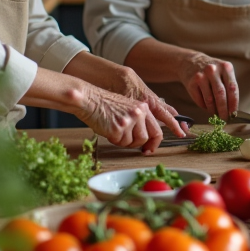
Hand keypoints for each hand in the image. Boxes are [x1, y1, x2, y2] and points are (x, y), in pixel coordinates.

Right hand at [63, 52, 185, 137]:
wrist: (89, 99)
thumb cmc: (104, 106)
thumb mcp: (127, 108)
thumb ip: (139, 119)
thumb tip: (146, 137)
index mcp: (144, 106)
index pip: (159, 126)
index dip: (160, 140)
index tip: (160, 146)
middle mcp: (140, 112)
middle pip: (151, 136)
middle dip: (147, 146)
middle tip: (144, 151)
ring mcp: (130, 119)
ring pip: (136, 142)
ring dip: (127, 142)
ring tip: (117, 132)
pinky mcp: (119, 127)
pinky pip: (121, 142)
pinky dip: (115, 140)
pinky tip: (108, 130)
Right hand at [179, 53, 238, 119]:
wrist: (190, 62)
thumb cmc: (211, 72)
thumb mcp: (223, 73)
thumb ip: (229, 88)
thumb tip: (232, 111)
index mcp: (226, 67)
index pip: (232, 88)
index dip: (233, 104)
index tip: (233, 114)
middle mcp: (213, 70)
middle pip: (221, 95)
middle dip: (223, 110)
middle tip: (224, 119)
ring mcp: (201, 75)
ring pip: (210, 99)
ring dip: (213, 110)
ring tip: (216, 114)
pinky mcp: (191, 82)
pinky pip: (200, 100)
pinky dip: (204, 107)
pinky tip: (207, 107)